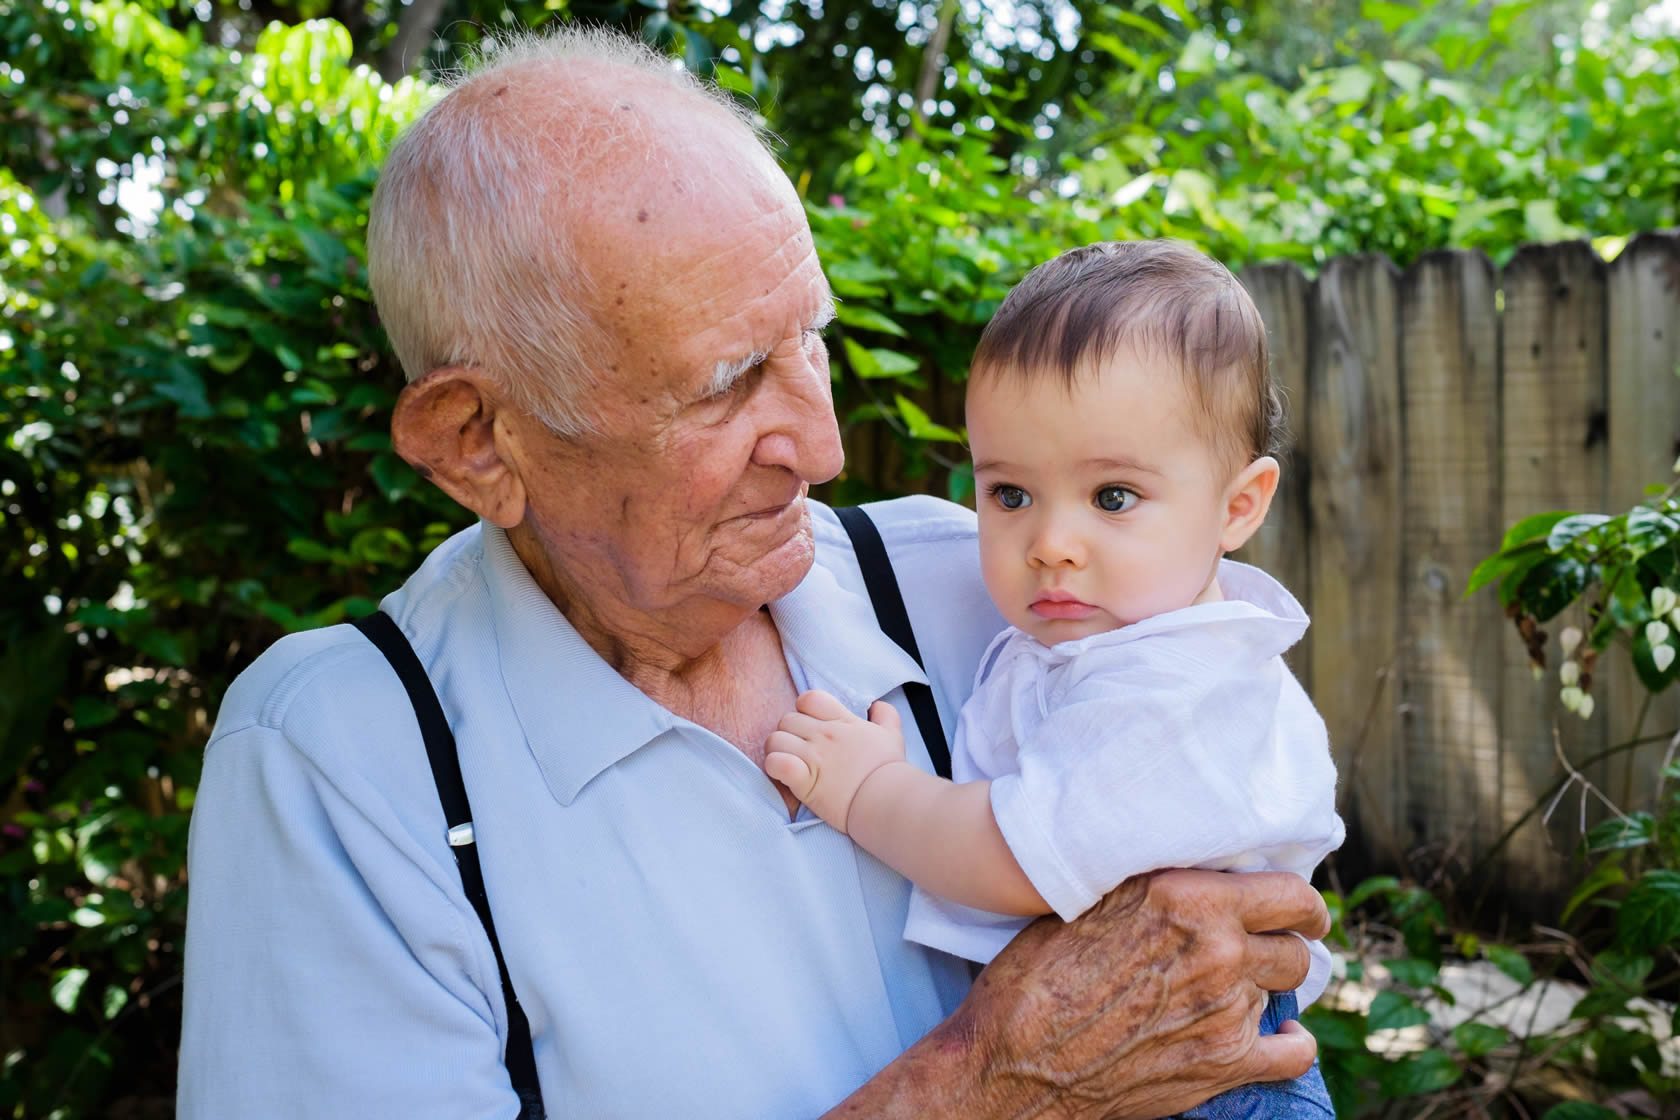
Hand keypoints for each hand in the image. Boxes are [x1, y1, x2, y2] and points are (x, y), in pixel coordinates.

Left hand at [764, 690, 905, 832]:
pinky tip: (784, 775)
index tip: (810, 725)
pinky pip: (775, 763)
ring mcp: (813, 757)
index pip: (809, 699)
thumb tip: (877, 705)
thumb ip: (885, 715)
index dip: (804, 710)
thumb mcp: (892, 735)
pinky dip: (774, 768)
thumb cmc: (889, 770)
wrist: (887, 801)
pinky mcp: (804, 781)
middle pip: (787, 719)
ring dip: (777, 750)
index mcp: (842, 722)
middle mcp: (825, 735)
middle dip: (789, 733)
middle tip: (799, 750)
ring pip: (775, 739)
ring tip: (788, 763)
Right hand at [917, 869, 1327, 1118]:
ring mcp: (1226, 1011)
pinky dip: (1288, 1043)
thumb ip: (1152, 883)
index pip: (1290, 893)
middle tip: (1258, 949)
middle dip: (1280, 947)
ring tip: (1231, 989)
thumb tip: (1188, 869)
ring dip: (1263, 989)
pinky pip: (1294, 1053)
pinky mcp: (1224, 1064)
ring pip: (1285, 994)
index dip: (1300, 904)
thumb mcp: (1089, 899)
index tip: (1295, 910)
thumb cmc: (1038, 975)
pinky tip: (1274, 1035)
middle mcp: (1217, 951)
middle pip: (1294, 947)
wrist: (1015, 1059)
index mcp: (1187, 898)